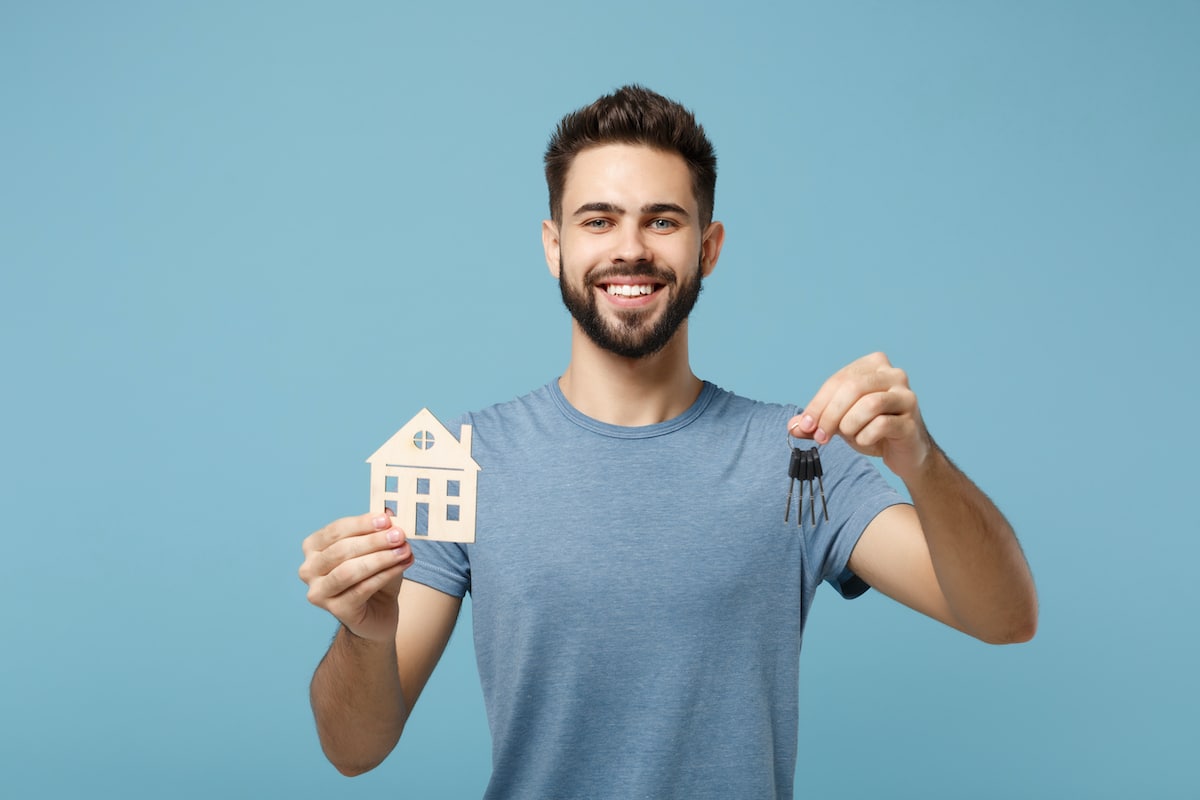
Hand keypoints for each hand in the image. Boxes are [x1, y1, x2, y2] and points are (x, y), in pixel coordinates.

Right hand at [299, 512, 413, 641]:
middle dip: (373, 541)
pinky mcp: (336, 610)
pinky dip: (385, 574)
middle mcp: (309, 569)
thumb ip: (380, 530)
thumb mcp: (378, 548)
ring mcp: (319, 592)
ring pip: (349, 571)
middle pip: (342, 550)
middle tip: (399, 535)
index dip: (362, 524)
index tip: (387, 519)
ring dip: (380, 558)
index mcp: (313, 547)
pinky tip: (402, 565)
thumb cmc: (374, 574)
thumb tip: (389, 513)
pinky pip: (362, 589)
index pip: (336, 530)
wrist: (378, 611)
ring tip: (404, 550)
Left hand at [788, 352, 933, 480]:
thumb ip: (816, 422)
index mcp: (873, 365)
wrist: (904, 453)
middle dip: (830, 415)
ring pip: (869, 404)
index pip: (838, 380)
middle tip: (821, 436)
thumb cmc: (871, 430)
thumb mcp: (838, 422)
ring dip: (849, 425)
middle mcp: (893, 374)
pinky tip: (866, 441)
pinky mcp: (911, 420)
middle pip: (852, 387)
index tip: (805, 426)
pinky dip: (865, 437)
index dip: (817, 404)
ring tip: (849, 436)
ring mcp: (905, 396)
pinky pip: (881, 425)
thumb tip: (793, 426)